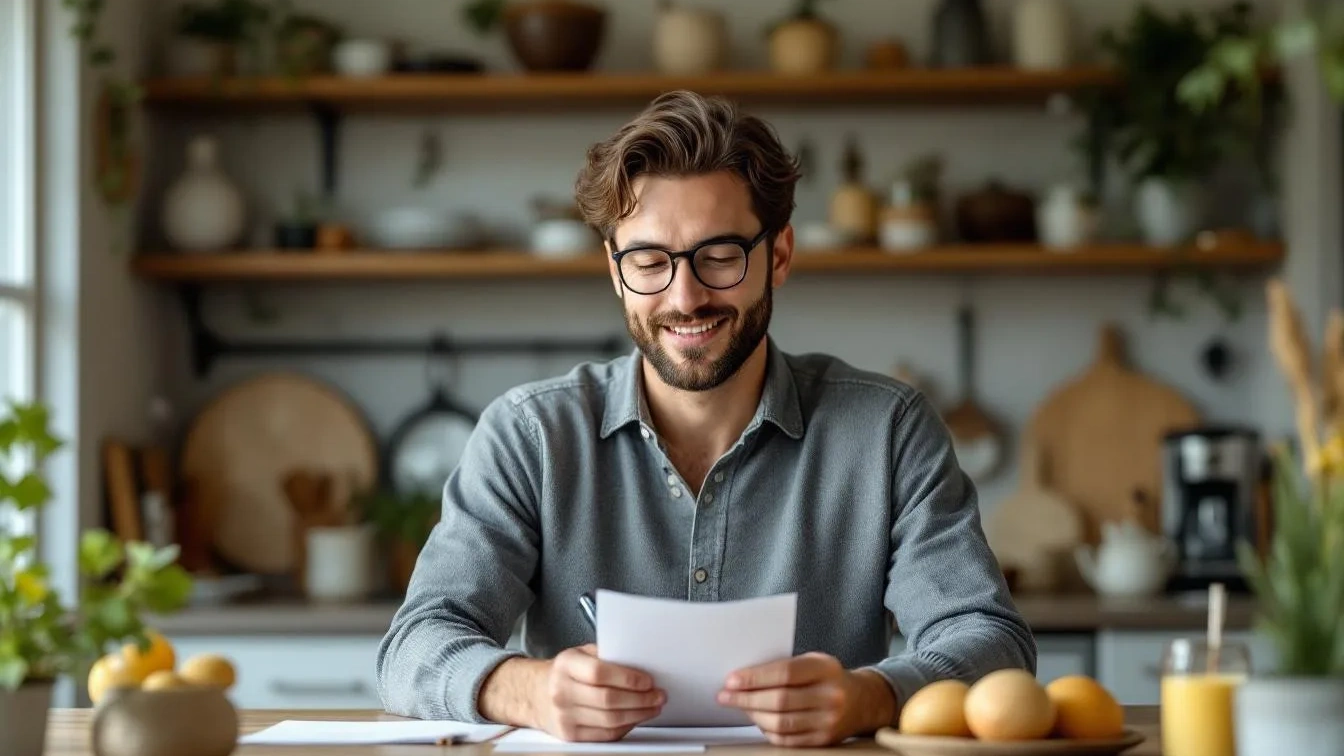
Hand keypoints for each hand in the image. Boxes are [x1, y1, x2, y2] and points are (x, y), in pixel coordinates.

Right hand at [532, 644, 666, 741]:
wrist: (536, 694)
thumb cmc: (565, 672)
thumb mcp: (580, 653)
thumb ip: (606, 655)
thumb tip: (640, 662)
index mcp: (566, 665)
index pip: (599, 673)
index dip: (628, 678)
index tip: (648, 680)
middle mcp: (561, 691)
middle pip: (608, 700)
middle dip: (640, 699)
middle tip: (658, 695)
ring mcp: (564, 716)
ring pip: (610, 721)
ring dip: (638, 714)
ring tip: (652, 707)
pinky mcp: (570, 735)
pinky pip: (605, 735)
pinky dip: (626, 727)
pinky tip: (636, 718)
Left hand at [716, 652, 894, 746]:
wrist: (863, 701)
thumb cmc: (828, 677)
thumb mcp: (813, 661)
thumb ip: (784, 666)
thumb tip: (745, 677)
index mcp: (825, 669)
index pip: (785, 673)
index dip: (755, 678)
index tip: (732, 680)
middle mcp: (830, 696)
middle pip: (780, 700)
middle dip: (747, 699)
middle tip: (726, 696)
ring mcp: (829, 721)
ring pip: (782, 723)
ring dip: (754, 715)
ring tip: (740, 707)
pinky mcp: (824, 741)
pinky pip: (788, 740)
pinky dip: (768, 731)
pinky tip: (759, 721)